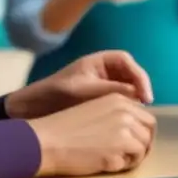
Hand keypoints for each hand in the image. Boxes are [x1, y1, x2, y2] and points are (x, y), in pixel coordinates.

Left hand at [6, 50, 153, 119]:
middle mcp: (103, 70)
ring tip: (137, 112)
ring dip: (134, 97)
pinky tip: (126, 117)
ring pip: (127, 87)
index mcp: (98, 61)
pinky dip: (125, 105)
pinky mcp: (99, 98)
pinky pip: (118, 98)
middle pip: (130, 73)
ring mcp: (102, 83)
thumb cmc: (55, 94)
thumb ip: (111, 89)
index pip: (127, 62)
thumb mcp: (84, 90)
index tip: (145, 95)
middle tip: (145, 105)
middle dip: (140, 87)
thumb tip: (136, 94)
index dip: (139, 76)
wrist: (32, 109)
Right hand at [28, 94, 156, 176]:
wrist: (47, 141)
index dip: (141, 130)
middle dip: (143, 143)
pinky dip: (124, 166)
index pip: (145, 116)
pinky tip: (108, 165)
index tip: (134, 141)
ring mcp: (125, 129)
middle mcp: (126, 111)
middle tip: (131, 154)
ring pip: (143, 147)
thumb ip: (116, 115)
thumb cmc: (64, 129)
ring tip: (115, 160)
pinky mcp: (120, 148)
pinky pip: (133, 161)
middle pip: (149, 130)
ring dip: (133, 156)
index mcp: (119, 100)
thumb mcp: (94, 110)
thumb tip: (134, 129)